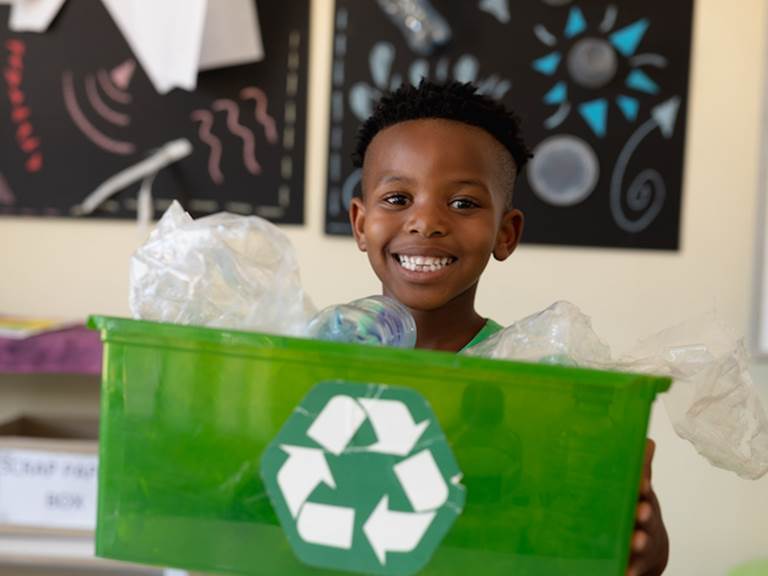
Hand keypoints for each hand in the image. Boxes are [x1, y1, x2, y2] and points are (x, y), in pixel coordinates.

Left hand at [627, 439, 668, 575]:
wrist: (652, 551)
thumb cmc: (641, 512)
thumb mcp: (641, 489)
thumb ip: (640, 467)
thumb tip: (646, 439)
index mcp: (643, 500)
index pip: (644, 490)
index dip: (642, 486)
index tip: (640, 483)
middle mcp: (645, 523)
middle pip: (647, 519)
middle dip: (644, 514)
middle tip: (641, 511)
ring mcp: (642, 544)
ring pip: (642, 544)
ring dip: (639, 542)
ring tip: (636, 541)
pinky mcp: (634, 564)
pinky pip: (631, 568)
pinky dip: (628, 570)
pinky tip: (623, 572)